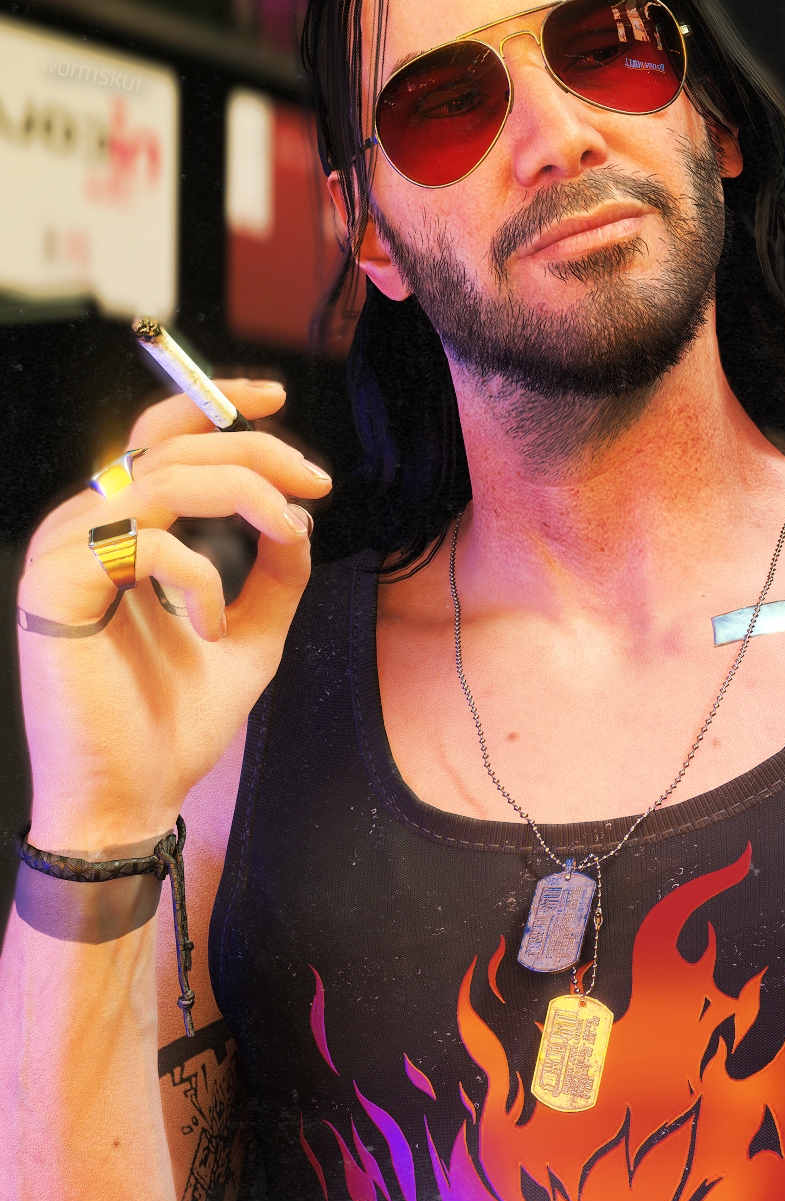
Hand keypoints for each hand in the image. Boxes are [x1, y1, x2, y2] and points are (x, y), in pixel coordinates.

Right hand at [16, 380, 331, 855]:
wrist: (130, 797)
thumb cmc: (178, 721)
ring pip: (164, 478)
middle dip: (257, 452)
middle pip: (172, 446)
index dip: (215, 406)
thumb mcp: (251, 633)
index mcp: (121, 531)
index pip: (160, 439)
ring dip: (242, 495)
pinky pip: (144, 541)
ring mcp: (62, 554)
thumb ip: (275, 576)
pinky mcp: (53, 587)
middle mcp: (85, 529)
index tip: (278, 403)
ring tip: (285, 535)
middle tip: (316, 483)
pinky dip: (199, 573)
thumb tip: (302, 521)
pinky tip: (212, 621)